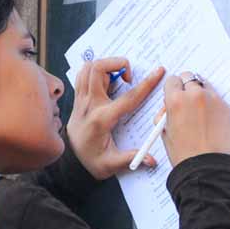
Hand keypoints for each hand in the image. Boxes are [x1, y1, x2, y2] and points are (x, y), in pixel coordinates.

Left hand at [67, 57, 165, 179]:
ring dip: (105, 66)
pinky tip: (106, 83)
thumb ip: (131, 158)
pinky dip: (94, 71)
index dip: (147, 83)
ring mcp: (80, 99)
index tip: (158, 72)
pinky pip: (83, 75)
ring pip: (88, 67)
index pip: (128, 97)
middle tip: (129, 78)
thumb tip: (151, 159)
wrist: (70, 161)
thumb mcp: (111, 165)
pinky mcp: (77, 98)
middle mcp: (89, 105)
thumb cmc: (92, 161)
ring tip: (117, 79)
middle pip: (98, 68)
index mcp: (102, 119)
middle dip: (118, 63)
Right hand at [158, 71, 229, 165]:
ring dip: (199, 91)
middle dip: (185, 86)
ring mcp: (211, 99)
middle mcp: (194, 95)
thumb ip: (165, 113)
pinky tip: (208, 117)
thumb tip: (169, 105)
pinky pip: (215, 96)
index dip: (172, 89)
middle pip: (188, 77)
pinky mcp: (224, 106)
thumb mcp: (164, 131)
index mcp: (175, 100)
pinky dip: (211, 102)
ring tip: (198, 109)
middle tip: (185, 99)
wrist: (205, 166)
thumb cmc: (183, 153)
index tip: (174, 95)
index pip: (172, 80)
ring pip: (203, 84)